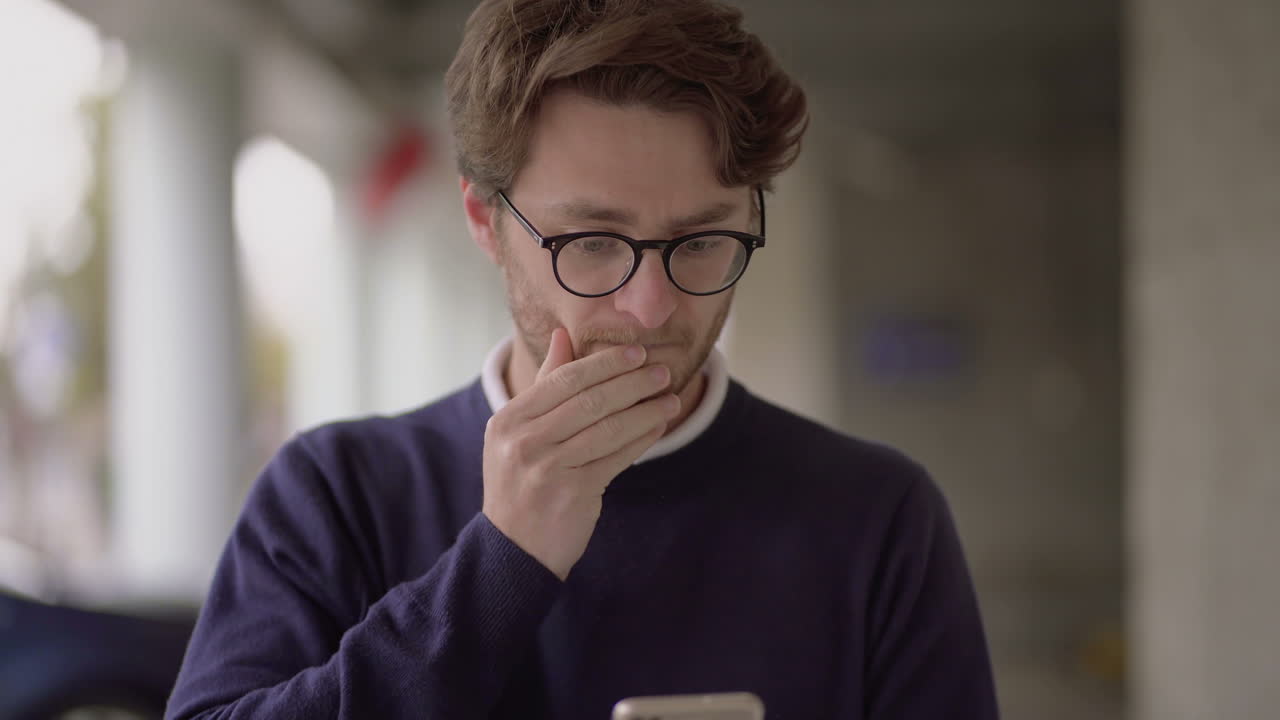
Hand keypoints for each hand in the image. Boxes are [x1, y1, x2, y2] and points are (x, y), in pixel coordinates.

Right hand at [481, 328, 680, 579]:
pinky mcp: (573, 492)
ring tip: (670, 400)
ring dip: (645, 410)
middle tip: (662, 372)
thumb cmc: (521, 483)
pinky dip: (641, 439)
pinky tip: (658, 427)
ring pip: (608, 427)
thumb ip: (544, 385)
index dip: (605, 363)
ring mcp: (547, 467)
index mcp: (508, 419)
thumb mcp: (518, 433)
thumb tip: (562, 337)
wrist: (514, 548)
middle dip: (632, 383)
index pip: (564, 379)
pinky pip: (617, 457)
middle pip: (590, 400)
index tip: (637, 353)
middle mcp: (523, 441)